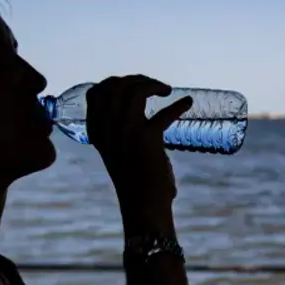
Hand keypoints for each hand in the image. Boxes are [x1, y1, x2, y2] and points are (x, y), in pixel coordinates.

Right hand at [85, 74, 193, 212]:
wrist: (143, 205)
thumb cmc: (134, 180)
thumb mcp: (117, 150)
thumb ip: (119, 128)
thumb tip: (138, 102)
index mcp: (96, 130)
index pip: (95, 92)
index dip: (115, 82)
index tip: (134, 84)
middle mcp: (106, 127)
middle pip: (117, 85)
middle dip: (137, 79)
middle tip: (154, 88)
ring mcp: (125, 130)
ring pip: (135, 89)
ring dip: (152, 84)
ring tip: (166, 91)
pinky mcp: (147, 137)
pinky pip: (165, 113)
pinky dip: (179, 106)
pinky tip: (188, 103)